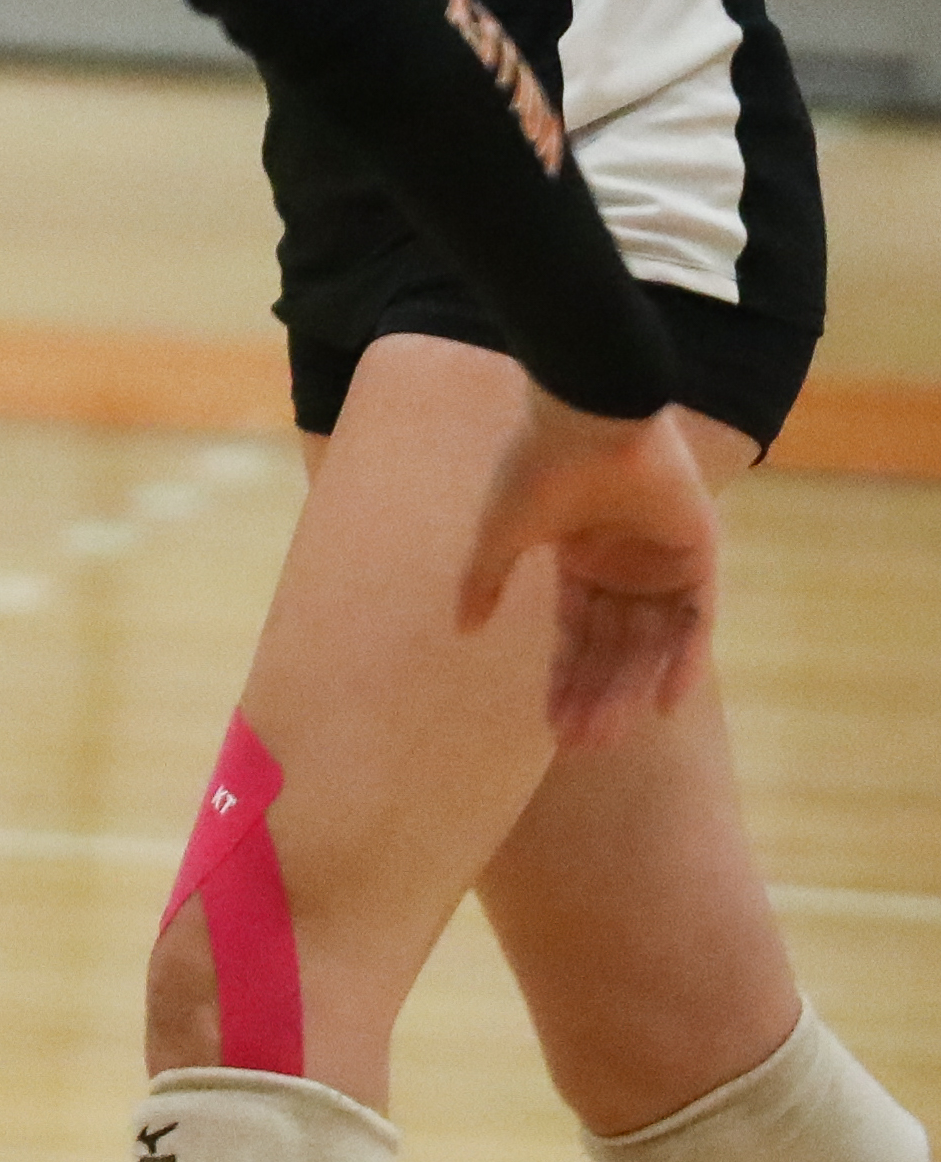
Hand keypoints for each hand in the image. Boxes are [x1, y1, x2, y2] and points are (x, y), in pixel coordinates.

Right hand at [460, 395, 720, 746]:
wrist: (589, 416)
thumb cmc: (538, 467)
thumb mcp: (501, 532)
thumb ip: (486, 580)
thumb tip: (461, 628)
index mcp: (582, 560)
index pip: (577, 635)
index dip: (564, 679)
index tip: (552, 727)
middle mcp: (625, 568)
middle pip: (615, 648)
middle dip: (597, 696)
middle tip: (581, 745)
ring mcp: (664, 564)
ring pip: (652, 644)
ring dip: (633, 690)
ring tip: (610, 734)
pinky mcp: (700, 556)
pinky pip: (698, 622)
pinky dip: (685, 662)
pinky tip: (666, 704)